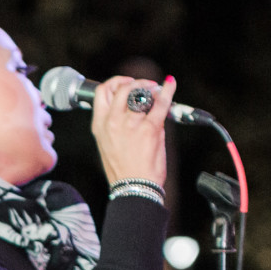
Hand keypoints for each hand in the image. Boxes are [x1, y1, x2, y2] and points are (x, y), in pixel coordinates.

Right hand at [90, 74, 174, 188]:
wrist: (134, 188)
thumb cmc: (122, 170)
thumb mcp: (108, 144)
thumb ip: (116, 123)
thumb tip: (135, 106)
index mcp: (100, 125)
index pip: (102, 92)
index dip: (115, 82)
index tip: (126, 83)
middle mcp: (112, 121)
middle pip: (121, 87)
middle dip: (135, 82)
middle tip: (145, 86)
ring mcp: (131, 124)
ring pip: (140, 92)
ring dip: (151, 88)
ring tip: (157, 91)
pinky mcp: (150, 129)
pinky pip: (161, 103)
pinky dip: (168, 91)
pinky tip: (170, 85)